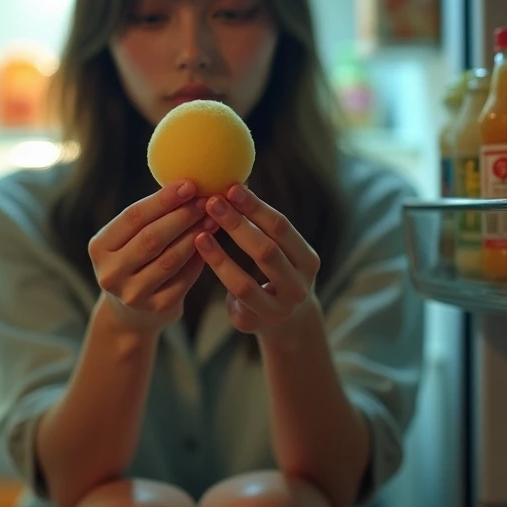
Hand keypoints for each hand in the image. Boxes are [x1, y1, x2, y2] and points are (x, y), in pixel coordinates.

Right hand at [89, 181, 219, 333]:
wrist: (132, 312)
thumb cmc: (136, 260)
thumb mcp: (130, 239)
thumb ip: (150, 216)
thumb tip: (188, 184)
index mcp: (100, 247)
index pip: (133, 217)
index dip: (163, 200)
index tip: (189, 184)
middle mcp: (111, 272)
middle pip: (152, 238)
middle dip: (183, 216)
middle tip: (207, 200)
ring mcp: (132, 294)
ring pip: (170, 259)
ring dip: (195, 236)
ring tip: (213, 219)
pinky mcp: (156, 308)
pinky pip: (184, 279)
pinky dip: (199, 259)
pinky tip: (212, 244)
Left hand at [194, 184, 319, 336]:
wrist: (287, 321)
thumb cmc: (277, 272)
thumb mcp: (280, 250)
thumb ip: (263, 225)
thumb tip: (236, 182)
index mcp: (307, 260)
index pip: (282, 228)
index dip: (256, 207)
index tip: (232, 187)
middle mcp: (298, 286)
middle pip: (266, 252)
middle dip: (237, 225)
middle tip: (212, 202)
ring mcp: (278, 309)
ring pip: (246, 282)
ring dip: (220, 256)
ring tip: (200, 233)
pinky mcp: (257, 323)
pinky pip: (233, 299)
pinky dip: (218, 276)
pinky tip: (202, 254)